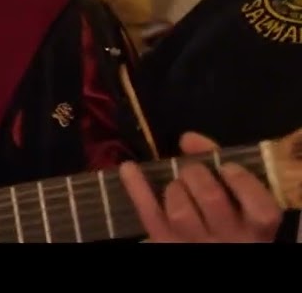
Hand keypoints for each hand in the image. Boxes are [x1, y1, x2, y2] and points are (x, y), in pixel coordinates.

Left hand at [120, 132, 282, 242]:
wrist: (209, 251)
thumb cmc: (230, 222)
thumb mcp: (240, 202)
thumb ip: (223, 170)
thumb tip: (189, 138)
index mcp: (257, 229)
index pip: (261, 208)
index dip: (241, 181)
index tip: (227, 166)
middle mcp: (230, 240)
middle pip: (211, 199)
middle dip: (196, 174)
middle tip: (192, 172)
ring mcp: (196, 245)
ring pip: (181, 212)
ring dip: (174, 189)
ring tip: (176, 186)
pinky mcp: (166, 244)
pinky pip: (149, 214)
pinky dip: (136, 187)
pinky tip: (129, 167)